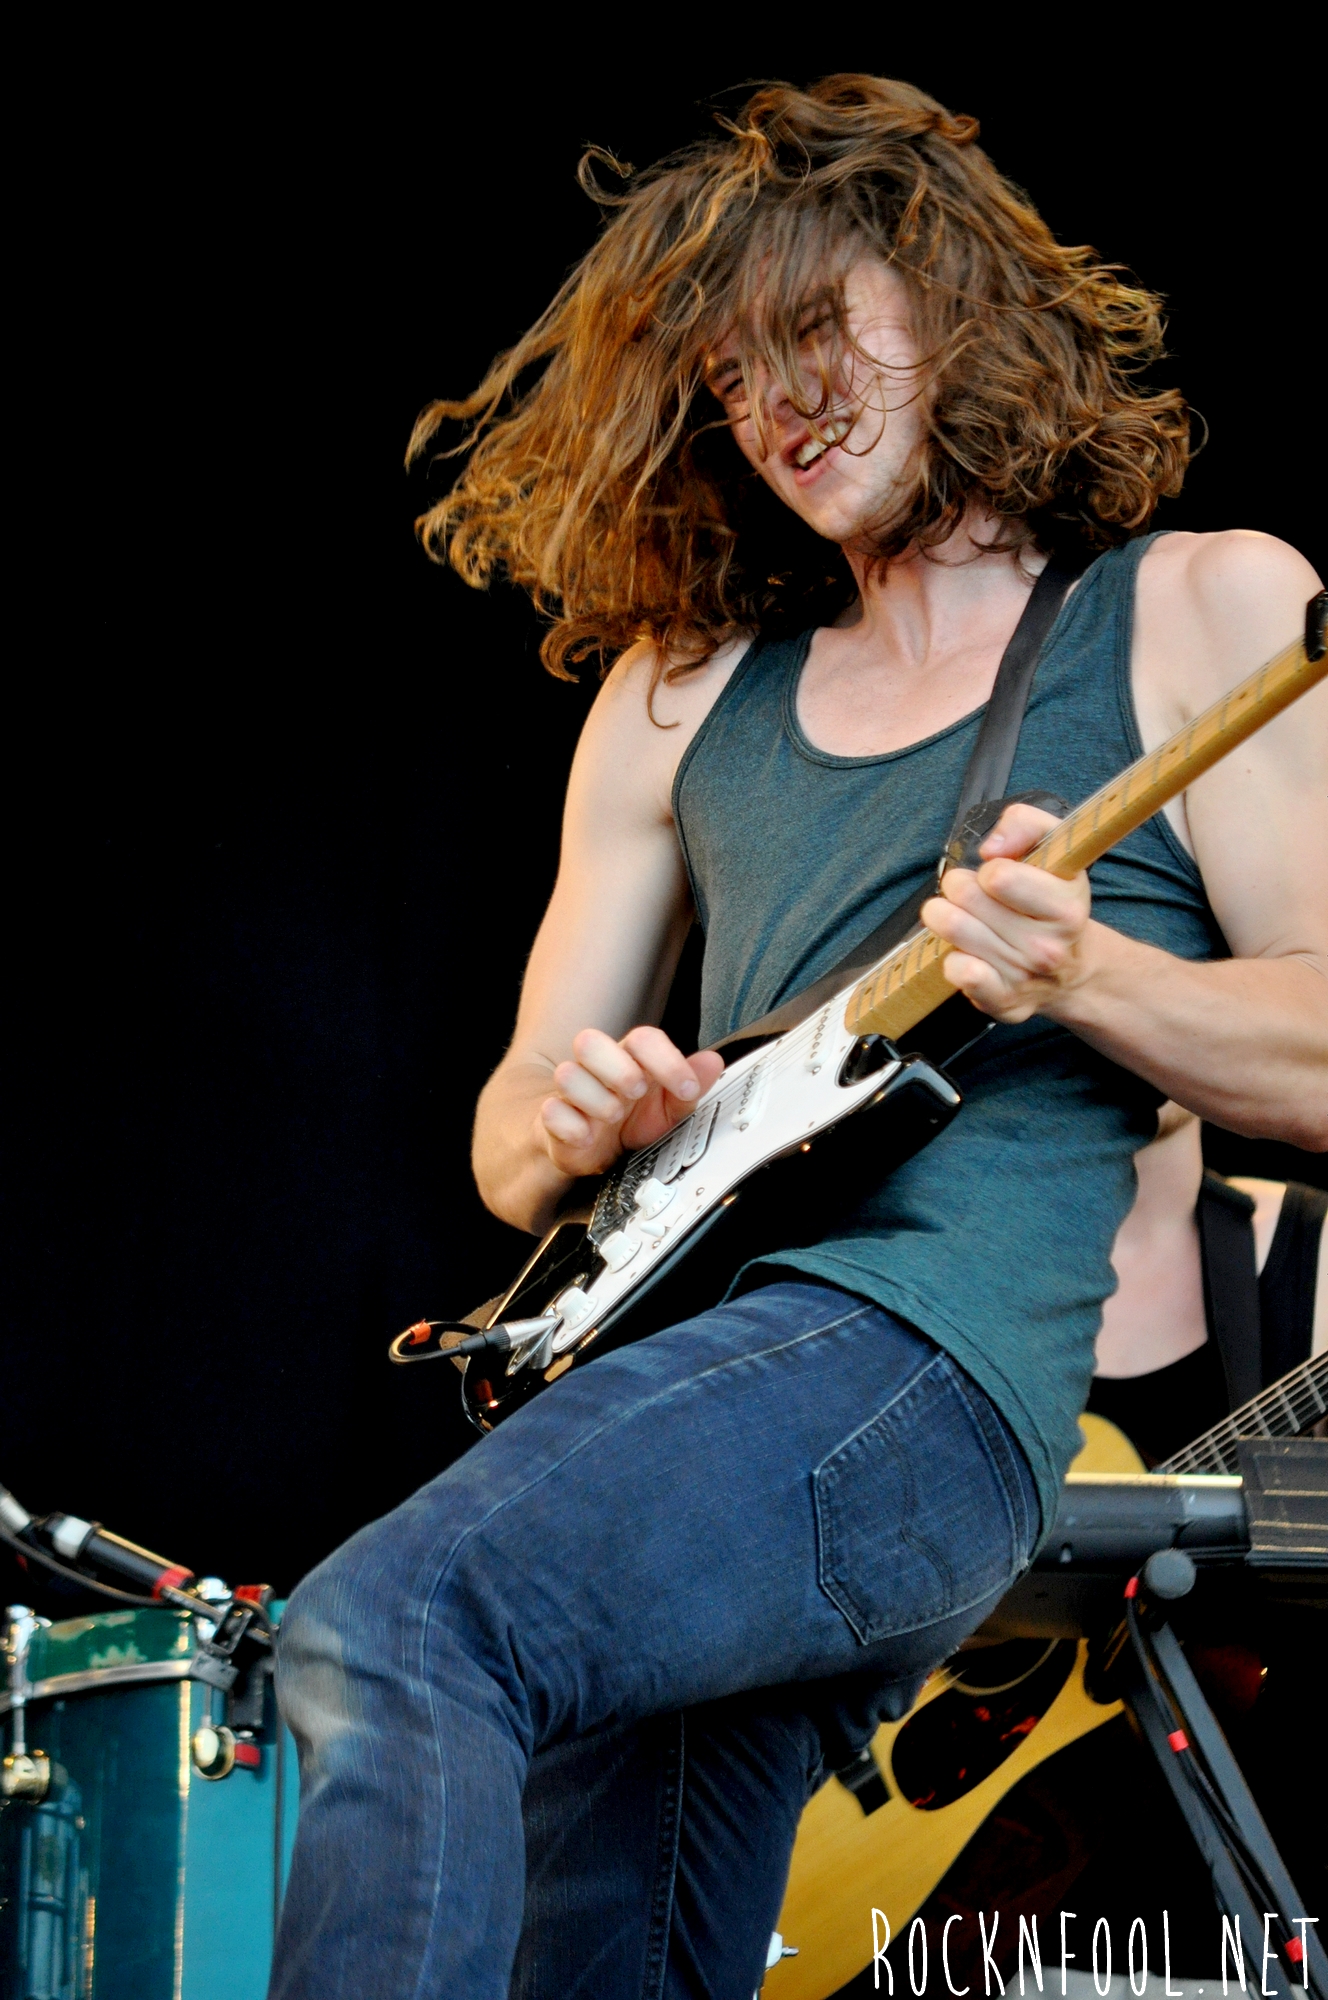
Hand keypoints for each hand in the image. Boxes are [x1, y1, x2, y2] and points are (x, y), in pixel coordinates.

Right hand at [537, 1027, 725, 1178]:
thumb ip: (690, 1084)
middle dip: (618, 1068)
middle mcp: (597, 1070)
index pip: (643, 1038)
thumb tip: (712, 1062)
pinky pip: (551, 1112)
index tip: (686, 1088)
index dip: (667, 1060)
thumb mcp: (670, 1108)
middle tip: (637, 1092)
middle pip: (589, 1041)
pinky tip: (588, 1137)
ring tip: (613, 1117)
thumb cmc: (633, 1121)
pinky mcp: (553, 1119)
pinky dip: (572, 1126)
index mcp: (629, 1060)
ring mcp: (572, 1093)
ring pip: (567, 1074)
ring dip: (596, 1099)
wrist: (596, 1149)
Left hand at [922, 802, 1092, 1022]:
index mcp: (1066, 906)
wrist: (1072, 970)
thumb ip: (1025, 824)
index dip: (989, 869)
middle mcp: (1048, 946)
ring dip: (949, 918)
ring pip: (952, 928)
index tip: (998, 876)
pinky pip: (956, 971)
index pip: (998, 876)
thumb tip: (992, 847)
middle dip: (961, 888)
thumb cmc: (1052, 903)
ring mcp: (1024, 977)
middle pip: (965, 897)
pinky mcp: (1002, 1002)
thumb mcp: (1054, 850)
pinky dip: (952, 957)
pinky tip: (968, 954)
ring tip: (967, 920)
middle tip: (974, 896)